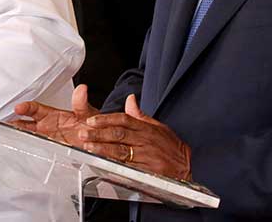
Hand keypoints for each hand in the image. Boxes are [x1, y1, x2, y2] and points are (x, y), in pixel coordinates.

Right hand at [11, 84, 97, 147]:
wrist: (99, 141)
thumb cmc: (91, 124)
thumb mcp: (86, 112)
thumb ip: (81, 103)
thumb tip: (81, 90)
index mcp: (52, 115)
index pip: (34, 109)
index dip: (26, 107)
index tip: (18, 108)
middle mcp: (47, 127)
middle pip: (26, 124)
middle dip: (14, 123)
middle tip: (5, 125)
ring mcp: (48, 139)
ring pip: (29, 137)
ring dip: (19, 137)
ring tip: (8, 138)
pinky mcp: (52, 152)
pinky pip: (38, 151)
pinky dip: (30, 151)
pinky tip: (24, 153)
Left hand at [77, 94, 191, 180]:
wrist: (187, 166)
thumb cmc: (171, 146)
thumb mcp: (158, 126)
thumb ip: (140, 115)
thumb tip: (130, 99)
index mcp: (146, 128)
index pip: (123, 120)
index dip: (106, 119)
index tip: (91, 121)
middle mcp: (145, 141)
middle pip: (119, 134)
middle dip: (99, 134)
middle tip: (84, 133)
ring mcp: (146, 156)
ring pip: (121, 151)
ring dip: (102, 149)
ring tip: (88, 147)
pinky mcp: (147, 171)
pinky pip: (128, 167)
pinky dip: (114, 165)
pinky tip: (103, 164)